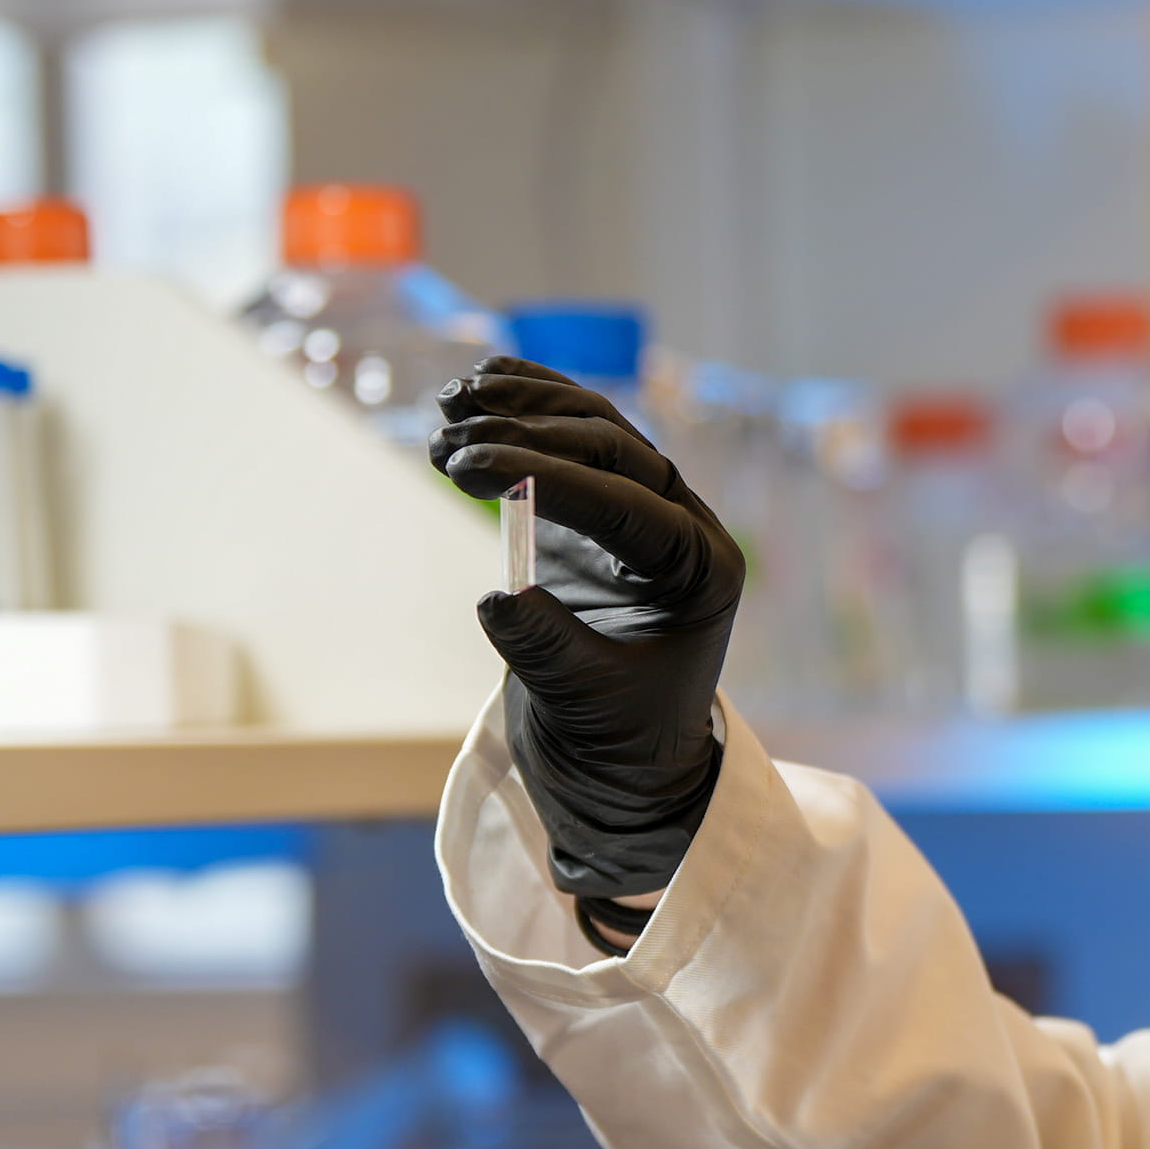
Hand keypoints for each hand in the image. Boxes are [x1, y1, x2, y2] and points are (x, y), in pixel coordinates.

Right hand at [429, 357, 744, 934]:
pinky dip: (525, 409)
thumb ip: (547, 650)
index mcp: (702, 571)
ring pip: (592, 429)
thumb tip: (498, 595)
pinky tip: (474, 386)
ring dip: (520, 410)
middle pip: (612, 451)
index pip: (629, 504)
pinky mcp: (600, 509)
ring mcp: (645, 510)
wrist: (622, 762)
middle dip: (528, 438)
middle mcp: (685, 526)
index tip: (475, 466)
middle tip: (449, 444)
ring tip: (448, 407)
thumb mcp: (584, 705)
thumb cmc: (617, 741)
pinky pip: (570, 440)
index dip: (549, 477)